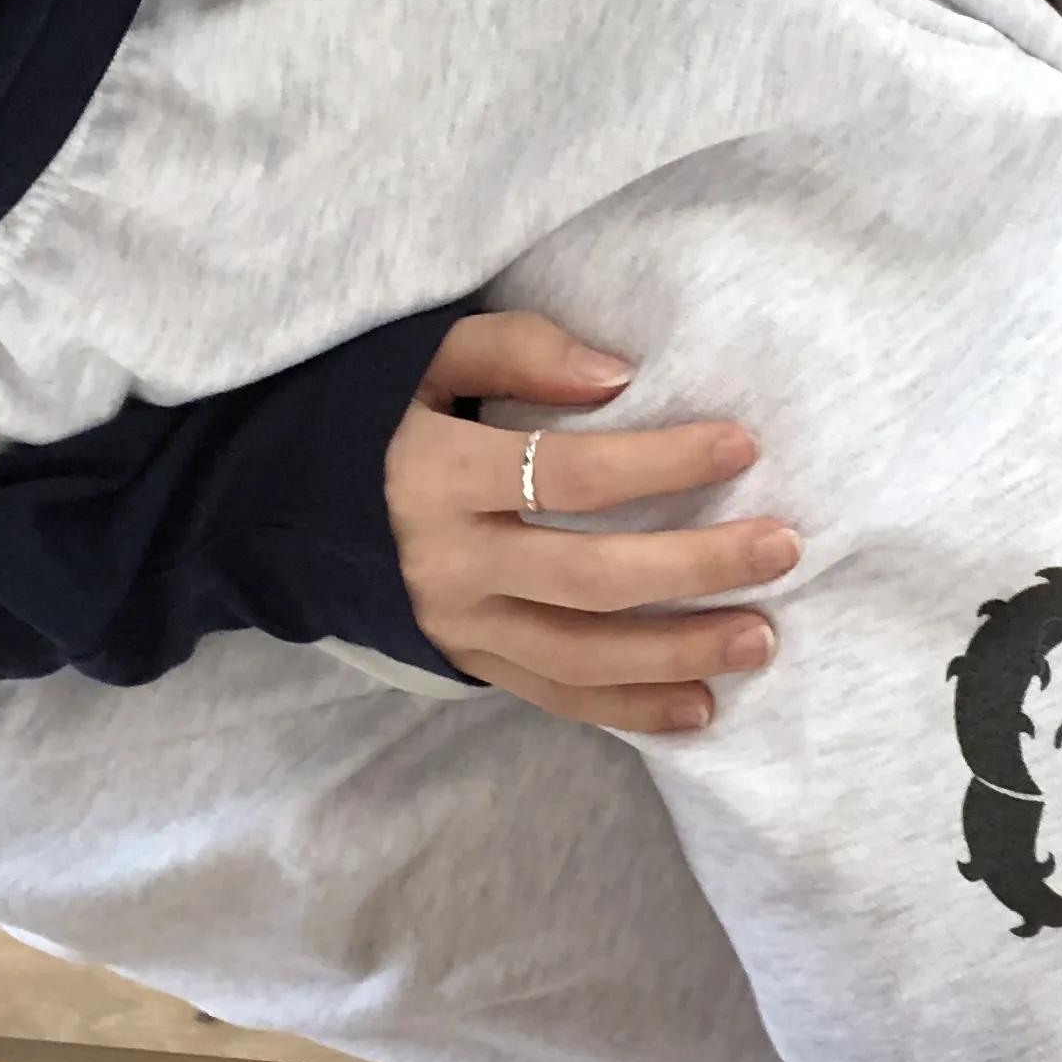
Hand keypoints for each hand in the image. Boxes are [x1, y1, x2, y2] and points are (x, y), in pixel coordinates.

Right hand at [385, 312, 796, 732]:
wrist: (279, 508)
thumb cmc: (374, 414)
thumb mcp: (428, 356)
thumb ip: (519, 351)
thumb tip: (618, 377)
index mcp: (437, 477)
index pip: (568, 476)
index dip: (660, 463)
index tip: (742, 446)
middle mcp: (447, 563)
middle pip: (591, 578)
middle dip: (695, 566)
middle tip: (781, 548)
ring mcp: (457, 625)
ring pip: (581, 657)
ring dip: (678, 653)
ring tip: (761, 638)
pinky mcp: (466, 662)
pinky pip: (555, 697)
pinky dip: (630, 710)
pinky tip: (700, 707)